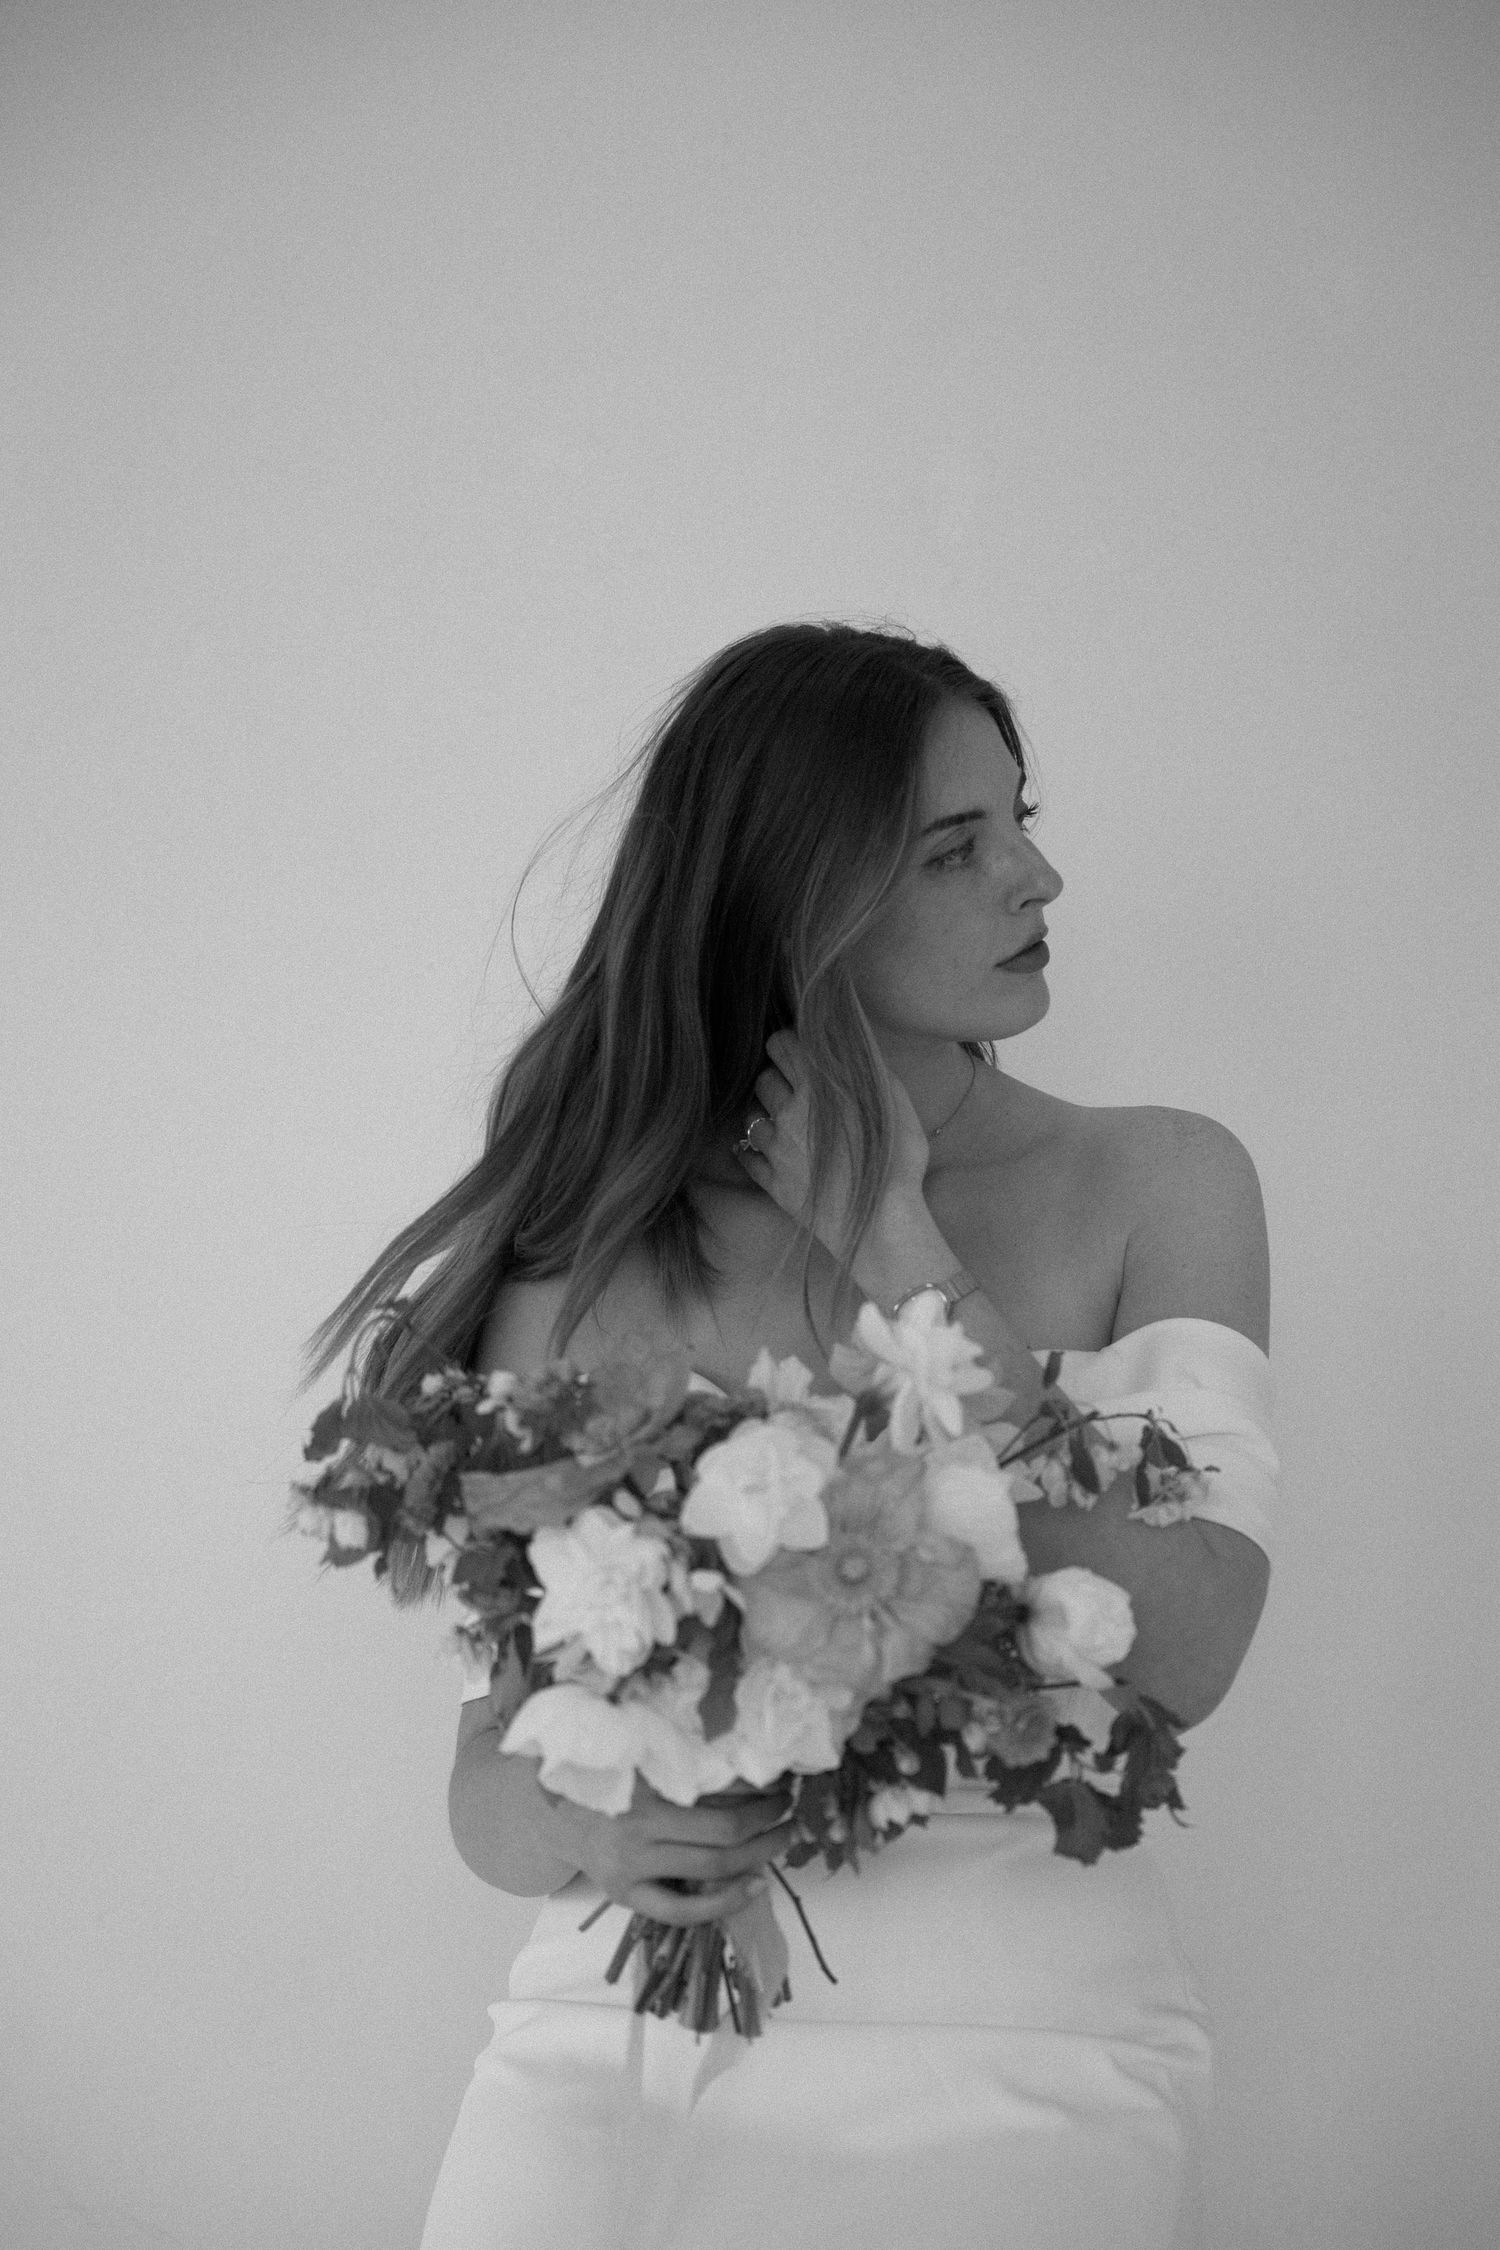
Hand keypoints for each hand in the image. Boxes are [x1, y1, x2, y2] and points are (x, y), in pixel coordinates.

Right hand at [519, 1761, 797, 1926]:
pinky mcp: (626, 1894)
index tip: (782, 1781)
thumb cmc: (605, 1774)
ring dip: (758, 1855)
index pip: (719, 1789)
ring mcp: (632, 1865)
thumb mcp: (640, 1754)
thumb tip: (749, 1755)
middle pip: (724, 1832)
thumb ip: (683, 1756)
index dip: (759, 1788)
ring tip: (782, 1840)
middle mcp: (639, 1825)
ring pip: (711, 1869)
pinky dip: (724, 1903)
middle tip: (790, 1810)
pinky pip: (681, 1910)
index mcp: (646, 1782)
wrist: (551, 1811)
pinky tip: (754, 1888)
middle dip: (768, 1821)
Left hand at [731, 1028, 930, 1261]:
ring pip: (750, 1115)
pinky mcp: (772, 1182)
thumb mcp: (897, 1106)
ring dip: (762, 1110)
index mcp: (818, 1089)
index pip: (782, 1045)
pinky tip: (762, 1147)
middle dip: (775, 1075)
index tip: (797, 1049)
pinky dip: (750, 1148)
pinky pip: (746, 1156)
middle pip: (763, 1078)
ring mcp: (776, 1150)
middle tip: (792, 1084)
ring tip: (780, 1116)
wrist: (881, 1223)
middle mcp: (789, 1114)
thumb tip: (860, 1052)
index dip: (787, 1043)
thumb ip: (873, 1072)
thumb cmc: (897, 1162)